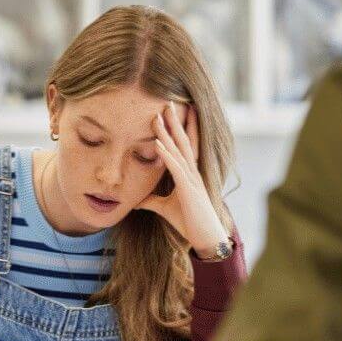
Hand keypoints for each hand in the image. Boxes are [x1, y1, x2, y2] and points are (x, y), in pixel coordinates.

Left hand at [137, 102, 228, 257]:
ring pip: (178, 150)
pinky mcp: (188, 189)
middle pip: (182, 141)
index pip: (184, 146)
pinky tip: (158, 143)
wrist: (205, 237)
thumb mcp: (165, 208)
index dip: (179, 129)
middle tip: (167, 103)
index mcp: (189, 173)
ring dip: (168, 133)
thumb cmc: (189, 222)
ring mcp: (192, 179)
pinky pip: (176, 168)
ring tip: (159, 116)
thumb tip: (136, 201)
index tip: (172, 113)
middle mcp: (192, 172)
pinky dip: (166, 155)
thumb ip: (151, 201)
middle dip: (175, 122)